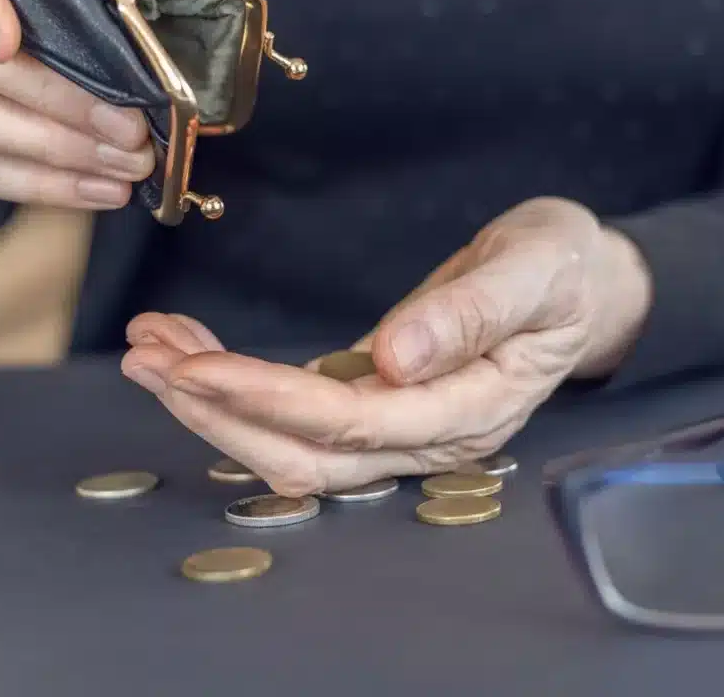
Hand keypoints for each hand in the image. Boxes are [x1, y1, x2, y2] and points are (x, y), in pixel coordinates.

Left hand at [120, 197, 652, 495]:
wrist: (575, 281)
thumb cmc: (562, 269)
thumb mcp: (534, 270)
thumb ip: (472, 313)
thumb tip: (398, 358)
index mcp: (471, 411)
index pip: (353, 424)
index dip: (269, 400)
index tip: (196, 367)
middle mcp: (429, 439)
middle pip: (307, 454)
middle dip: (219, 412)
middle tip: (147, 358)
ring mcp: (402, 430)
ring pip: (293, 444)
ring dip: (216, 405)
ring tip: (150, 350)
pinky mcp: (379, 406)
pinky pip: (300, 414)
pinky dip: (241, 386)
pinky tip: (195, 351)